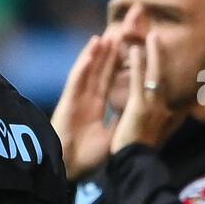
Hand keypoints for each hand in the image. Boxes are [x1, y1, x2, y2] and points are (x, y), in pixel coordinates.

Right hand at [51, 35, 116, 180]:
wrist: (70, 169)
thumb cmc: (87, 157)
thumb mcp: (111, 135)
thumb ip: (120, 119)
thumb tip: (135, 109)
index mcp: (96, 108)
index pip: (107, 81)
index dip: (114, 66)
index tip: (125, 49)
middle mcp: (86, 100)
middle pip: (98, 72)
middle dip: (107, 54)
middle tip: (117, 34)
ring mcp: (77, 100)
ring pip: (87, 71)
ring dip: (95, 54)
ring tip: (103, 35)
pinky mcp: (69, 102)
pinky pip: (77, 80)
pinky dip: (84, 65)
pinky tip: (90, 51)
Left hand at [110, 32, 183, 153]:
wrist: (136, 166)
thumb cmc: (142, 154)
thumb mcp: (157, 136)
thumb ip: (164, 123)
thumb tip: (173, 116)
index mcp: (169, 115)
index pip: (175, 87)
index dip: (177, 71)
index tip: (189, 58)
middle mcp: (166, 107)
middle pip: (168, 76)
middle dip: (165, 56)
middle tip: (161, 37)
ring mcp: (154, 106)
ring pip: (156, 74)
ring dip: (154, 53)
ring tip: (152, 35)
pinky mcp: (140, 107)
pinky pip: (139, 80)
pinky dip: (138, 64)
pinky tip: (135, 49)